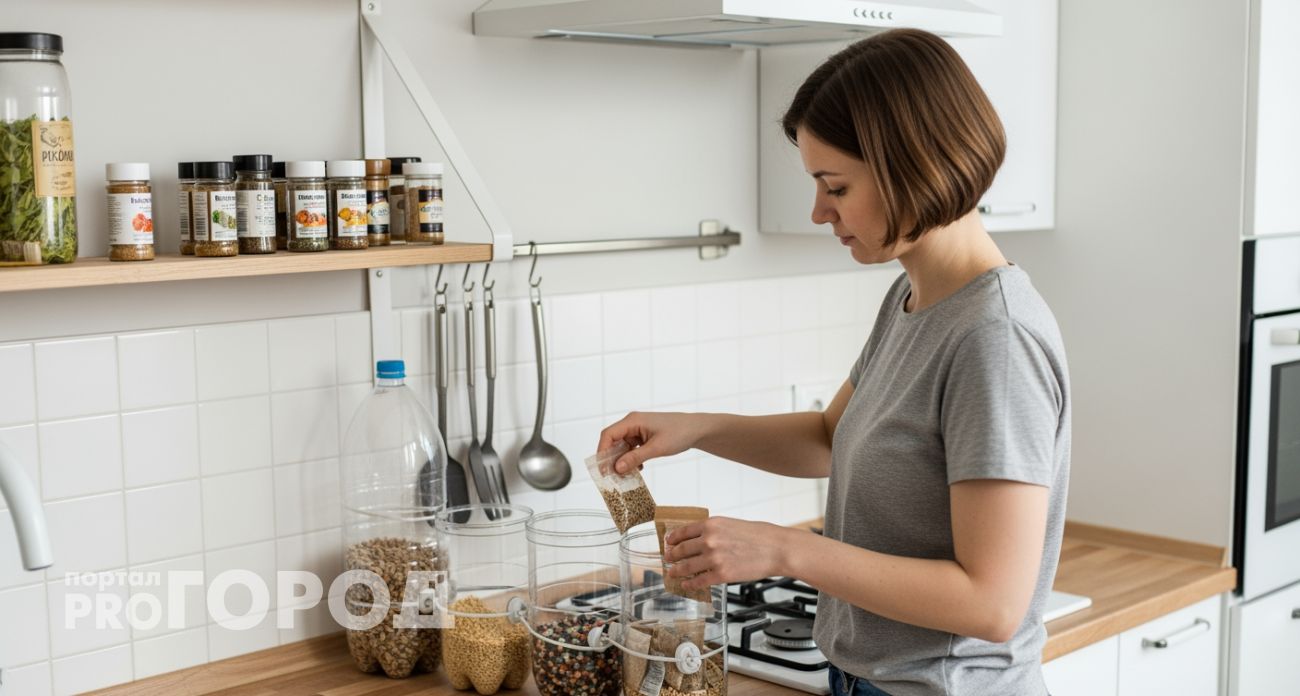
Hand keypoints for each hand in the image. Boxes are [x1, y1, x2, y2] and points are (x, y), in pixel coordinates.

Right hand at [597, 412, 705, 474]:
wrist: (697, 430)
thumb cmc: (679, 433)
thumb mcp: (657, 448)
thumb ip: (636, 457)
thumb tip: (617, 468)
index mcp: (633, 420)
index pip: (608, 435)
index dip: (602, 451)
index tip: (602, 469)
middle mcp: (632, 423)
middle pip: (613, 441)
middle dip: (611, 458)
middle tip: (612, 476)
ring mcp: (638, 430)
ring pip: (622, 446)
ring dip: (622, 461)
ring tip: (624, 476)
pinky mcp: (643, 436)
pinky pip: (631, 448)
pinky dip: (631, 459)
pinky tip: (638, 469)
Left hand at [663, 517, 791, 588]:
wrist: (776, 549)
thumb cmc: (759, 536)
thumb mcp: (732, 524)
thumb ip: (714, 531)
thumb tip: (700, 539)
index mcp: (711, 524)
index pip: (684, 532)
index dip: (673, 539)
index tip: (668, 543)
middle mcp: (709, 540)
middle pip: (681, 549)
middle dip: (672, 556)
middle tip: (668, 559)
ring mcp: (714, 558)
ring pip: (687, 566)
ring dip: (677, 571)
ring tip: (672, 573)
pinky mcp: (721, 574)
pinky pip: (699, 580)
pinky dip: (690, 583)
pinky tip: (685, 584)